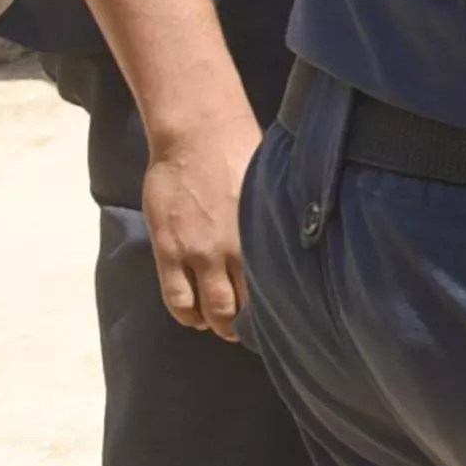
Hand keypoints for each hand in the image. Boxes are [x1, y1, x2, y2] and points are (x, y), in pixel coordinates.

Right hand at [141, 100, 264, 339]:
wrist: (197, 134)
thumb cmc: (241, 152)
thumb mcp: (268, 188)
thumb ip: (274, 221)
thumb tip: (297, 240)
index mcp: (261, 236)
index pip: (272, 290)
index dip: (274, 311)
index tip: (281, 320)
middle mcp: (231, 251)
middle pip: (239, 306)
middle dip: (243, 326)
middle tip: (246, 331)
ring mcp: (196, 253)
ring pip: (206, 309)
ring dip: (213, 323)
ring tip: (219, 326)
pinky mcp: (168, 250)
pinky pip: (175, 296)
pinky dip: (185, 313)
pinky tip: (193, 316)